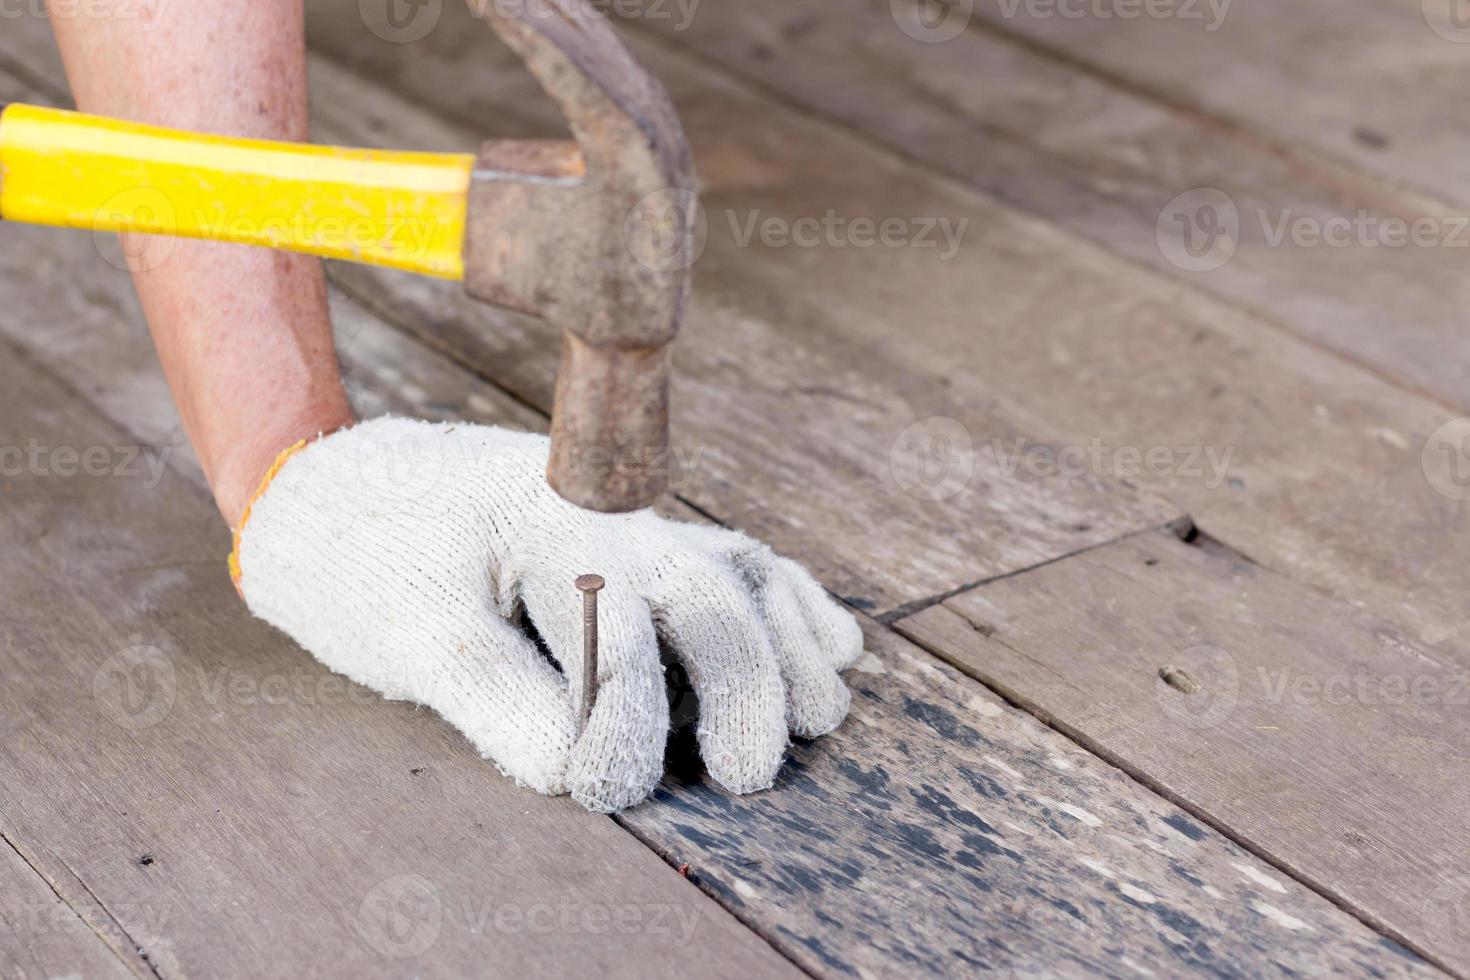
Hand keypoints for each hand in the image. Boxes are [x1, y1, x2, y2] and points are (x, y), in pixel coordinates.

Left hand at [232, 418, 862, 810]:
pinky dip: (788, 601)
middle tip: (748, 777)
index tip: (609, 793)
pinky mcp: (635, 534)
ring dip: (788, 643)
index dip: (628, 724)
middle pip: (715, 595)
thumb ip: (494, 696)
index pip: (629, 632)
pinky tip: (827, 638)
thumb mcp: (408, 628)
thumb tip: (570, 777)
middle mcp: (614, 516)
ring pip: (743, 572)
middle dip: (746, 689)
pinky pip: (736, 557)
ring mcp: (632, 520)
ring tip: (822, 712)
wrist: (333, 485)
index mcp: (559, 528)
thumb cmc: (365, 558)